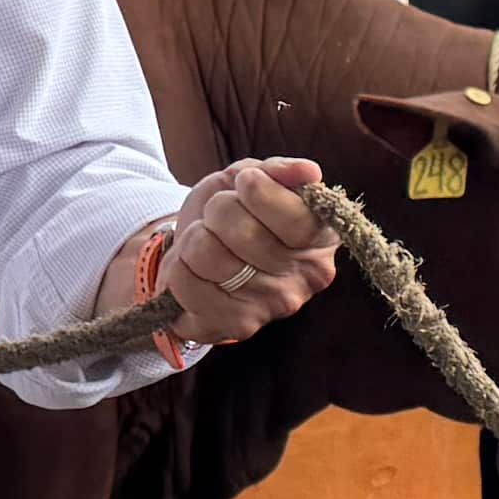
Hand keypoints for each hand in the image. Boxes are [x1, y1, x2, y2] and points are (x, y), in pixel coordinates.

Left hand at [146, 158, 337, 354]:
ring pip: (207, 255)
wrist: (201, 252)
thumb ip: (279, 171)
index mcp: (320, 239)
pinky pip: (185, 285)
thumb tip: (308, 171)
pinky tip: (194, 271)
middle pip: (241, 232)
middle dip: (218, 210)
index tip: (244, 183)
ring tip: (204, 241)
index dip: (257, 191)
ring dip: (194, 238)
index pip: (293, 216)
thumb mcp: (252, 179)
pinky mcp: (232, 327)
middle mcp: (304, 280)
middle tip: (219, 215)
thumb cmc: (234, 211)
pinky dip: (178, 268)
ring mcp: (269, 308)